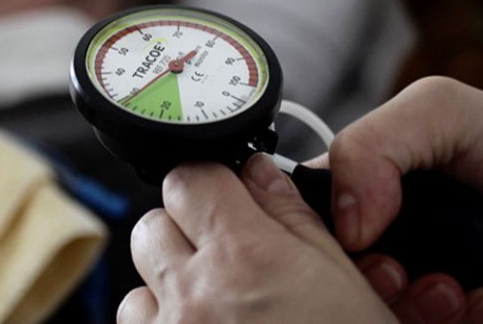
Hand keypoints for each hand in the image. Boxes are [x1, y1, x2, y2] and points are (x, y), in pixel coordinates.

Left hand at [120, 154, 395, 322]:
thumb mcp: (344, 283)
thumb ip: (292, 218)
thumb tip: (259, 173)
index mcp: (245, 258)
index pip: (189, 178)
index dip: (208, 182)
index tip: (223, 194)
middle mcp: (194, 294)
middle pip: (153, 224)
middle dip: (184, 230)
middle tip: (223, 253)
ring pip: (138, 280)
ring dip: (168, 283)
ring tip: (215, 304)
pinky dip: (161, 323)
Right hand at [325, 77, 482, 323]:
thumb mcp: (440, 110)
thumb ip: (368, 141)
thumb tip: (342, 220)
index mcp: (364, 187)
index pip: (309, 214)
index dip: (318, 231)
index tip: (354, 239)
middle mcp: (387, 236)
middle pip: (340, 272)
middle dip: (368, 277)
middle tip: (403, 273)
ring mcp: (423, 283)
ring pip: (379, 311)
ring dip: (410, 308)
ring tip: (454, 291)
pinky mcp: (457, 316)